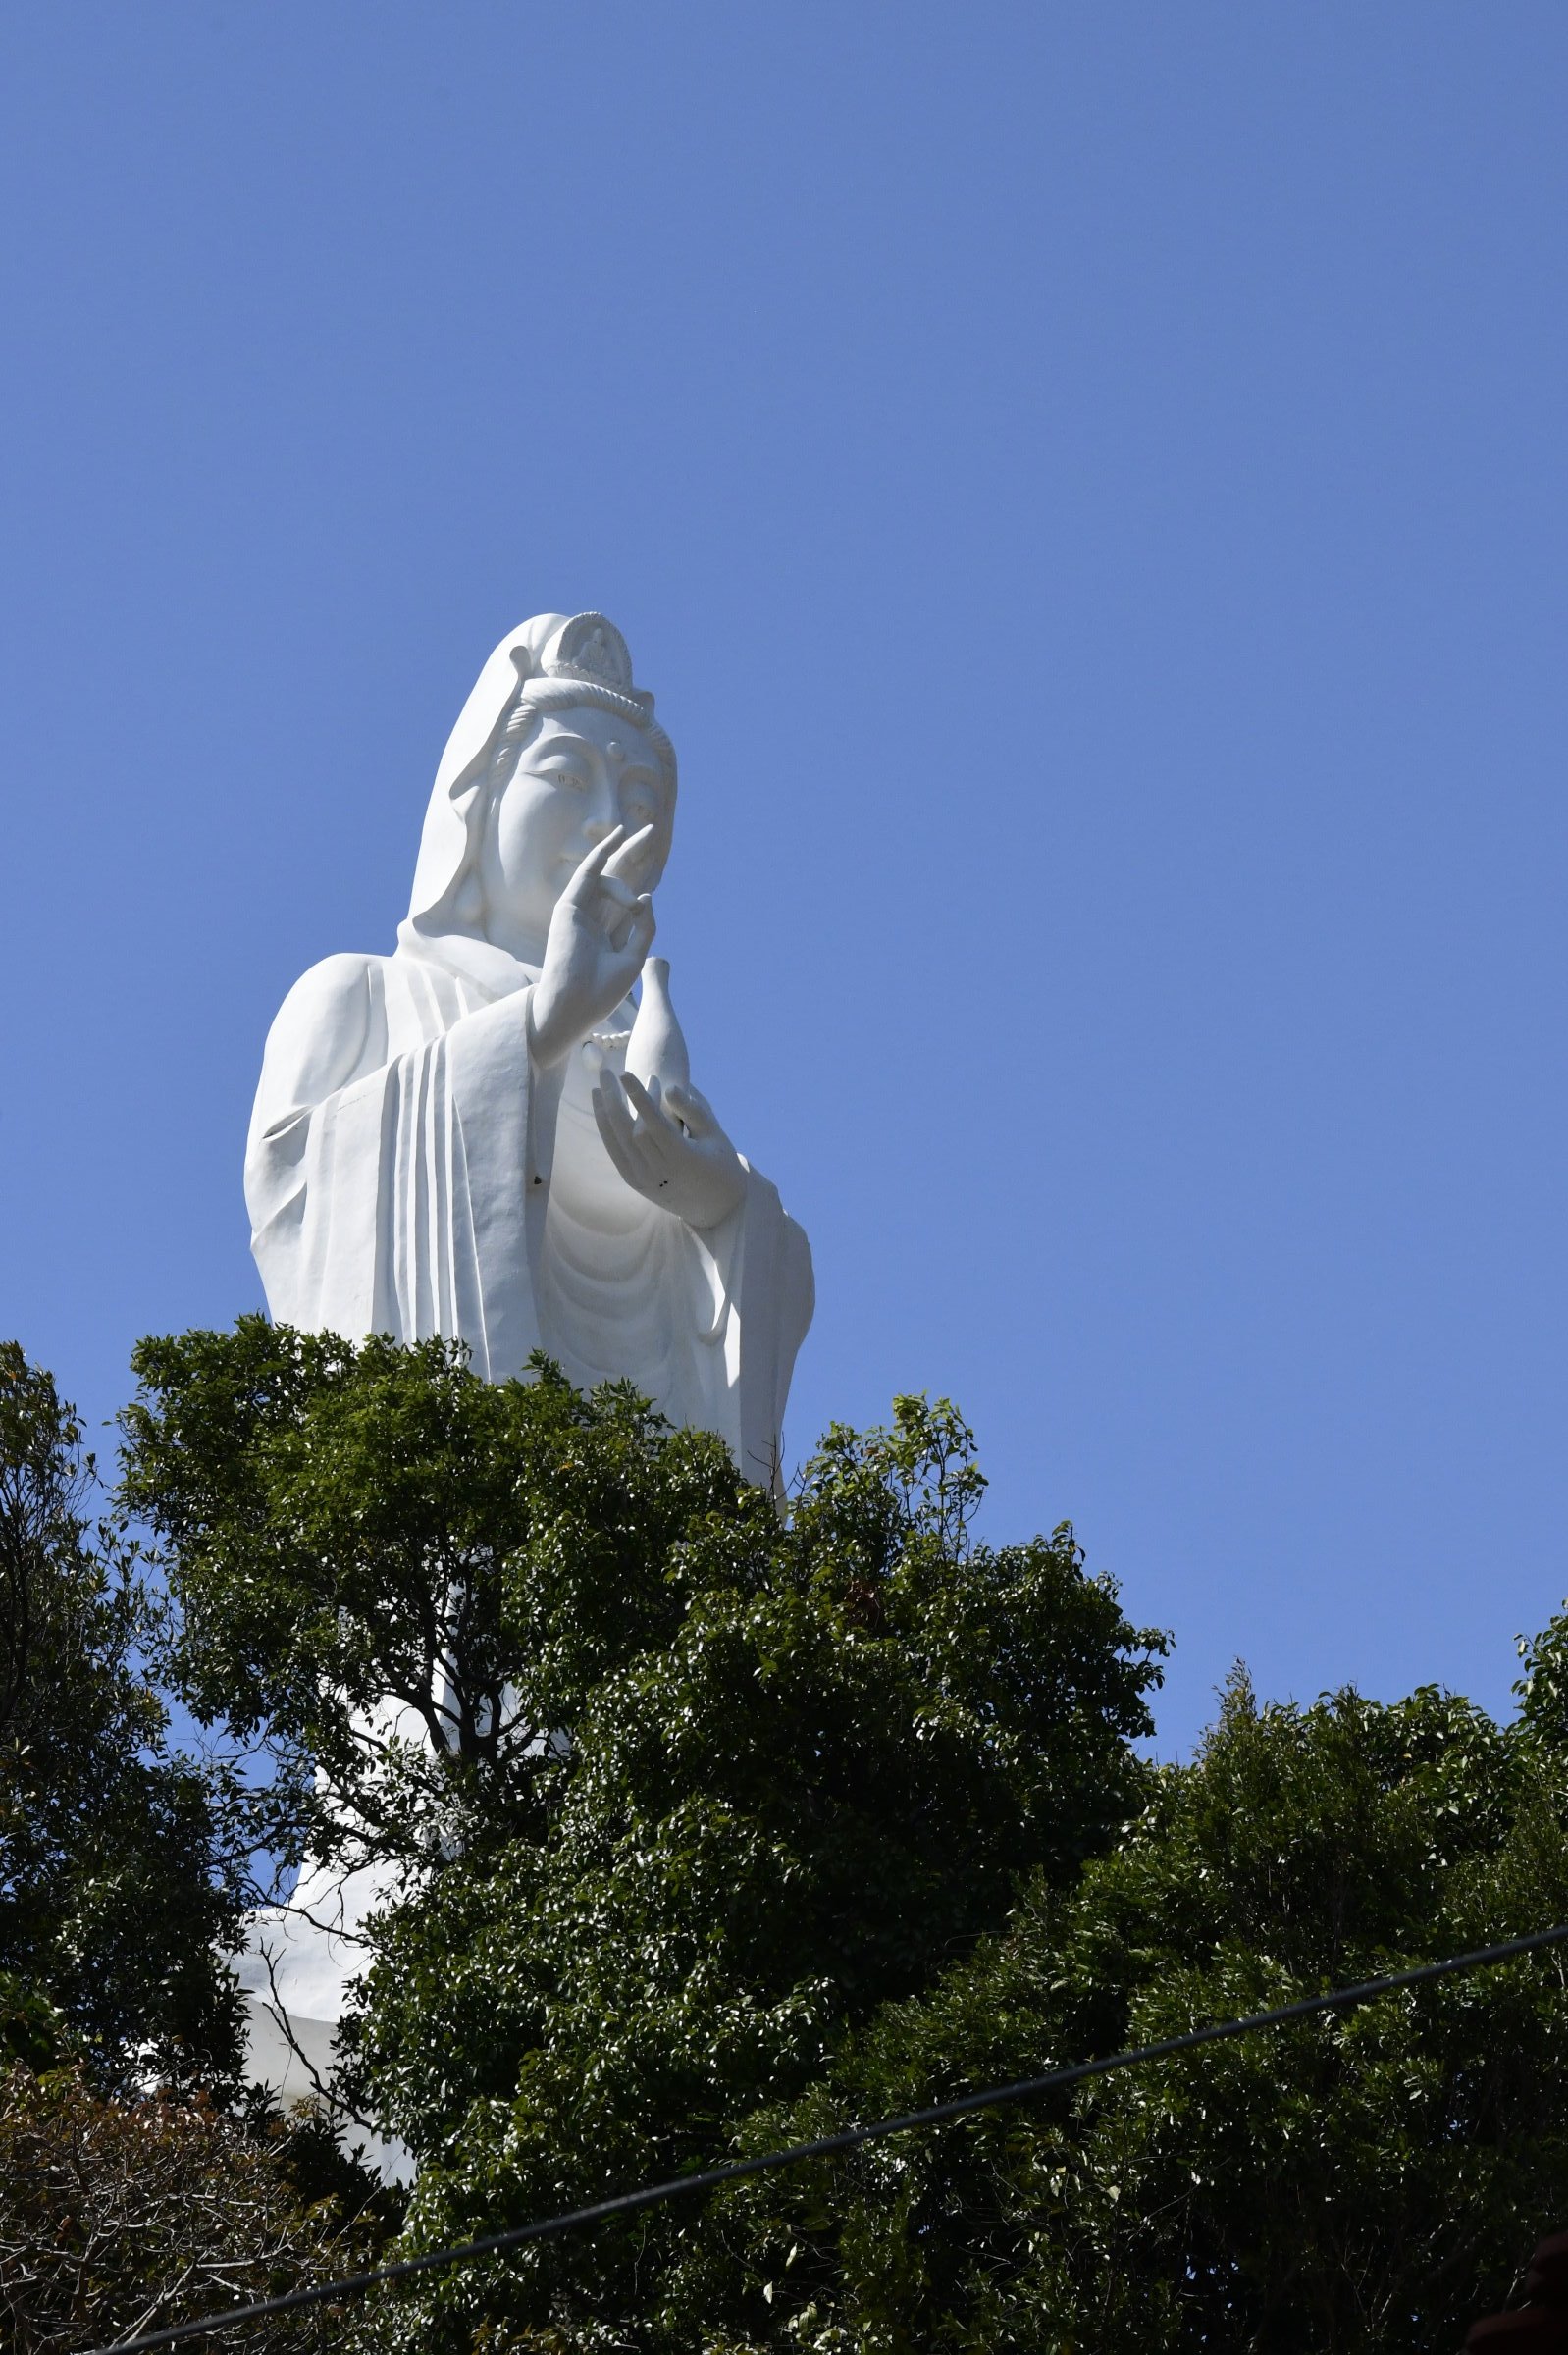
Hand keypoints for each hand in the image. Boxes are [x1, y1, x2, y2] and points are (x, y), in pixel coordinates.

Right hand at [527, 827, 656, 1067]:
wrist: (576, 1005)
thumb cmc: (602, 991)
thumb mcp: (634, 957)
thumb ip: (644, 926)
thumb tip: (647, 893)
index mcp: (609, 935)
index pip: (628, 900)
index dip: (643, 879)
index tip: (656, 860)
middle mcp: (595, 920)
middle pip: (618, 880)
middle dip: (635, 856)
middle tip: (652, 830)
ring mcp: (580, 913)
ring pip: (607, 877)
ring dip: (625, 867)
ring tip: (639, 873)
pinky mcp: (568, 908)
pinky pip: (586, 876)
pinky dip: (600, 855)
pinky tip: (615, 836)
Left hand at [592, 1068, 746, 1232]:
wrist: (715, 1208)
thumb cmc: (720, 1163)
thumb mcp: (715, 1135)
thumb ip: (692, 1111)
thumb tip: (668, 1087)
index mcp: (683, 1159)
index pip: (654, 1124)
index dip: (638, 1097)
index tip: (626, 1073)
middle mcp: (659, 1172)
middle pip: (629, 1130)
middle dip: (614, 1098)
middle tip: (606, 1071)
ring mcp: (644, 1180)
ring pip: (616, 1141)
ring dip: (603, 1112)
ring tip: (598, 1086)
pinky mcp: (635, 1183)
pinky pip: (615, 1152)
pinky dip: (606, 1129)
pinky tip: (602, 1109)